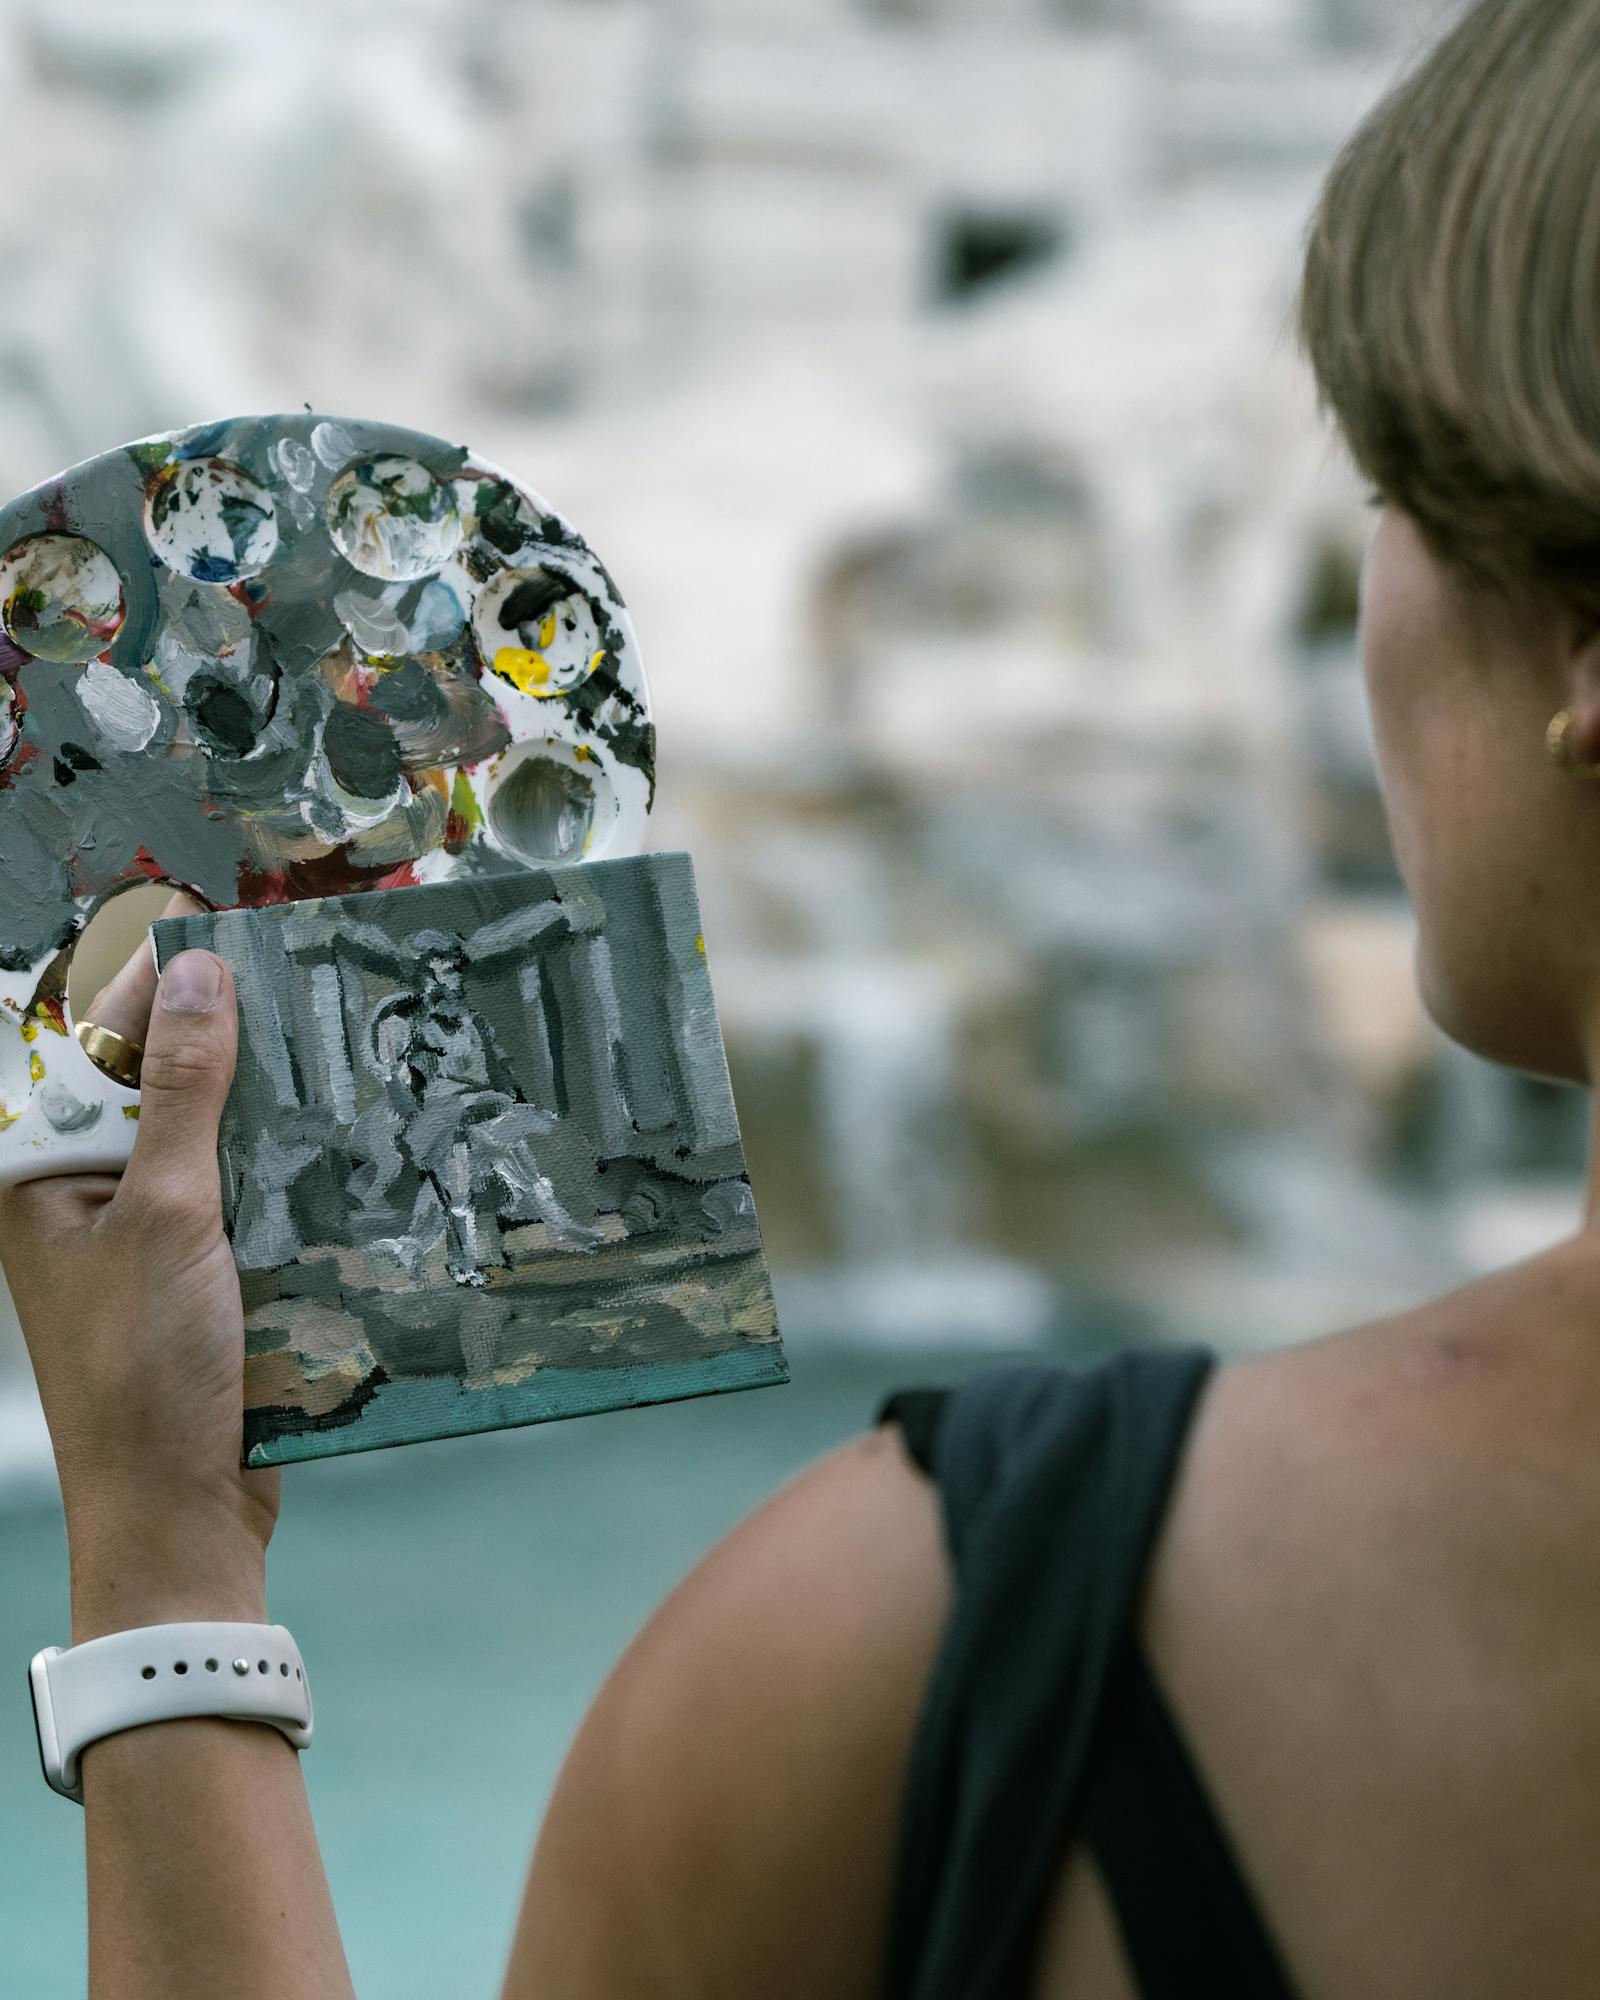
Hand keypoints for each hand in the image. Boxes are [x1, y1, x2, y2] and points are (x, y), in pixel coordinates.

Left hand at [0, 896, 277, 1637]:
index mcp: (42, 1174)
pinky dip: (285, 1165)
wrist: (178, 1514)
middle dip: (223, 1034)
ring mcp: (144, 1238)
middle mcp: (85, 1196)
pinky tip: (344, 1136)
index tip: (227, 928)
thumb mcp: (166, 1213)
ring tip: (337, 1044)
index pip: (89, 1043)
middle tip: (304, 982)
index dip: (151, 980)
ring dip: (264, 1102)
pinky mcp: (201, 1274)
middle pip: (152, 1083)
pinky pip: (241, 1193)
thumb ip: (184, 1090)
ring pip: (206, 1137)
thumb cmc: (145, 1367)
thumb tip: (195, 971)